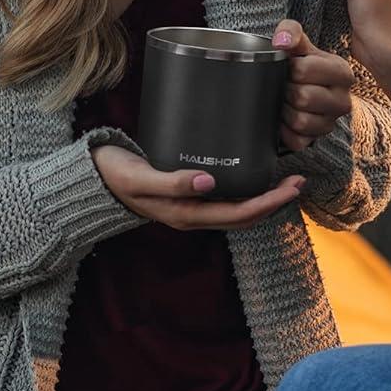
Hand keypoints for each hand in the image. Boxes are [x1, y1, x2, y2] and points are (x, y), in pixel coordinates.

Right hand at [92, 144, 305, 229]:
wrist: (90, 179)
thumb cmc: (114, 175)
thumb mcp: (140, 177)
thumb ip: (172, 181)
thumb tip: (210, 182)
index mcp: (186, 214)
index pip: (239, 213)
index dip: (270, 202)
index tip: (293, 184)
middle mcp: (193, 215)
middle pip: (244, 216)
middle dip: (275, 201)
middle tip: (299, 179)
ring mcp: (190, 208)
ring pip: (236, 211)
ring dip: (264, 198)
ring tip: (285, 179)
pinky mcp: (187, 195)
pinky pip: (224, 200)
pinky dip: (245, 191)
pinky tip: (253, 174)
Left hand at [272, 20, 353, 150]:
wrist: (305, 86)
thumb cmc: (304, 64)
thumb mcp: (300, 44)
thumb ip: (291, 32)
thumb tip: (282, 41)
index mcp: (342, 72)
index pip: (304, 71)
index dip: (289, 68)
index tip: (289, 67)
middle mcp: (343, 100)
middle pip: (302, 97)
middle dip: (286, 90)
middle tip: (284, 85)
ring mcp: (332, 122)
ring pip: (300, 121)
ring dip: (285, 111)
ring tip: (284, 101)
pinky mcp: (319, 139)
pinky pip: (298, 141)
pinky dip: (285, 132)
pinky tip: (284, 119)